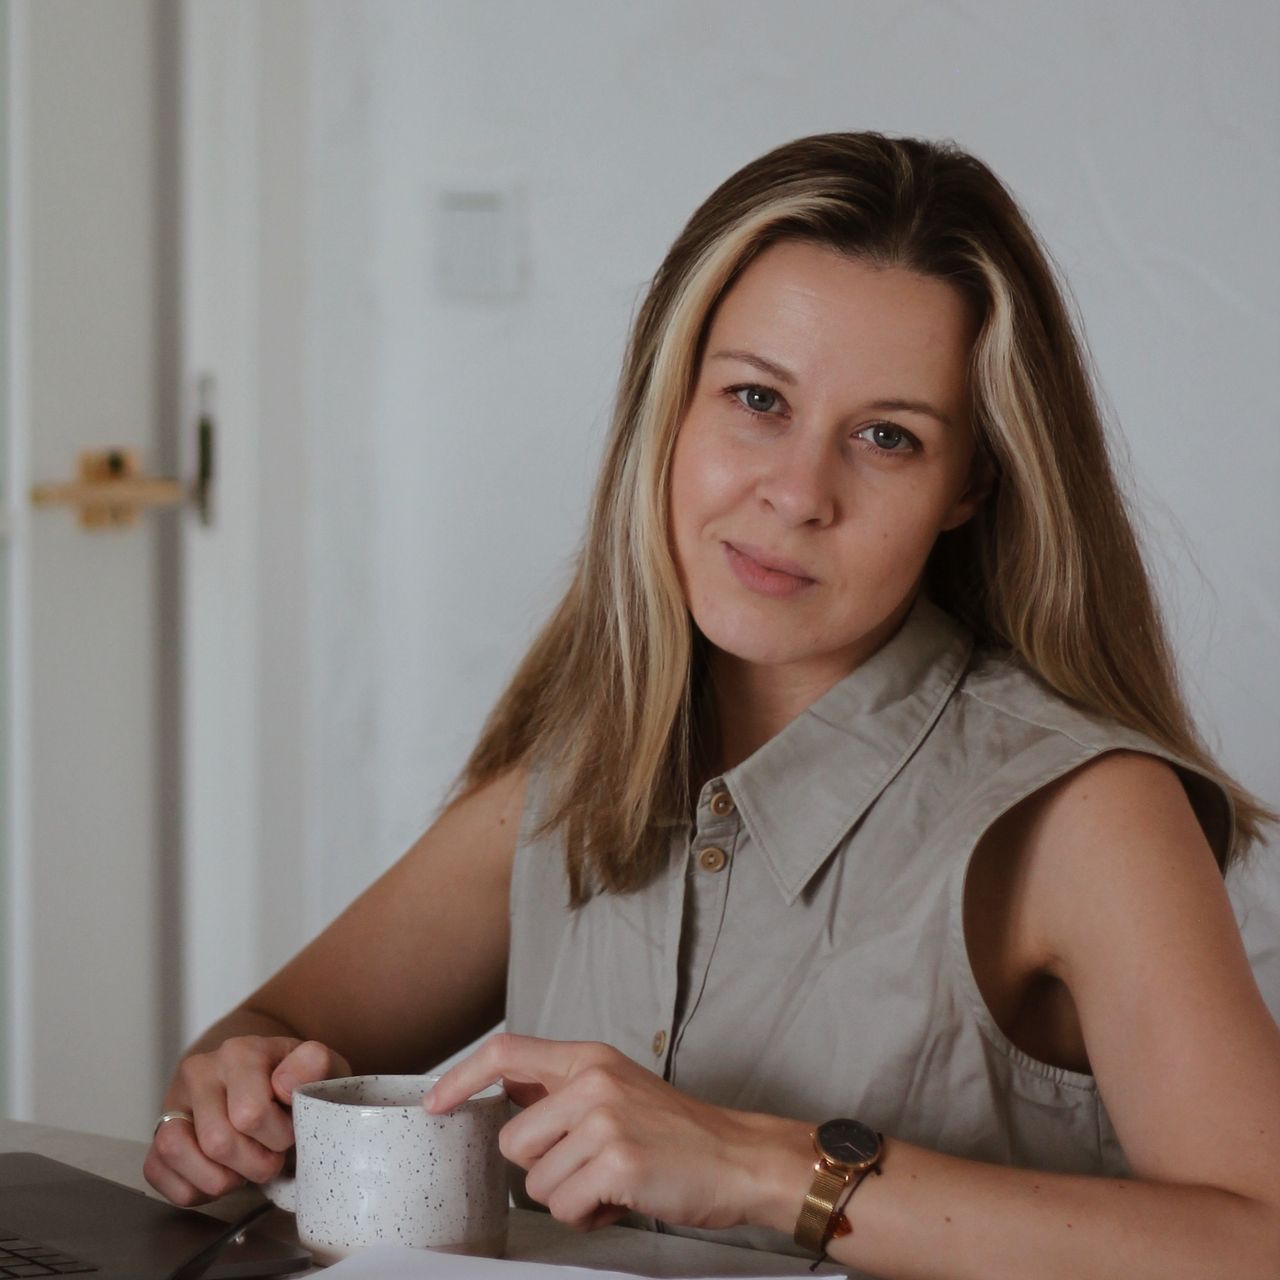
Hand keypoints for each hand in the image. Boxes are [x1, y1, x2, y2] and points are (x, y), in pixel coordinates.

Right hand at [144, 1037, 350, 1205]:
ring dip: (220, 1178)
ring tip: (245, 1167)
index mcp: (240, 1052)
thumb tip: (285, 1082)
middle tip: (272, 1155)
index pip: (250, 1114)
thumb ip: (315, 1067)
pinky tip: (222, 1174)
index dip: (278, 1137)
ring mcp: (173, 1102)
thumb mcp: (320, 1069)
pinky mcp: (156, 1134)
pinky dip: (194, 1190)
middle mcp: (200, 1071)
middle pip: (217, 1142)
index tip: (291, 1131)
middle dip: (255, 1163)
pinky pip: (158, 1174)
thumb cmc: (296, 1081)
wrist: (266, 1076)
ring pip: (177, 1153)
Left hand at [424, 1033, 810, 1233]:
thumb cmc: (677, 1131)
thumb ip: (564, 1088)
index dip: (461, 1077)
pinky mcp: (617, 1163)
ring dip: (569, 1196)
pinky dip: (590, 1216)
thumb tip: (504, 1094)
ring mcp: (604, 1121)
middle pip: (512, 1141)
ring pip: (537, 1182)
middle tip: (588, 1167)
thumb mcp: (618, 1087)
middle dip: (542, 1168)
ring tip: (612, 1181)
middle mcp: (592, 1081)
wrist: (738, 1157)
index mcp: (589, 1058)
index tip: (435, 1105)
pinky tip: (624, 1197)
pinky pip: (567, 1208)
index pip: (505, 1051)